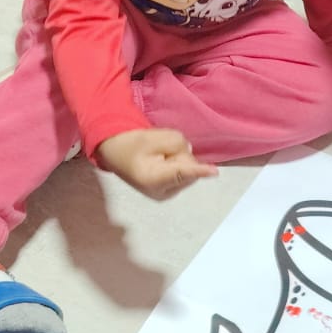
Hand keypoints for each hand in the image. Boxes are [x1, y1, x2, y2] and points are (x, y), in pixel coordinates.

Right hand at [98, 128, 216, 200]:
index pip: (181, 173)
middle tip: (161, 150)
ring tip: (159, 156)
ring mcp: (167, 195)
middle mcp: (162, 192)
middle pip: (189, 170)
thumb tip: (190, 154)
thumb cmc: (132, 144)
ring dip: (180, 161)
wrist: (117, 154)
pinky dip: (179, 166)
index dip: (199, 170)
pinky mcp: (170, 192)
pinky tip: (163, 163)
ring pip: (189, 172)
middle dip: (182, 157)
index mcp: (153, 179)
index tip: (214, 172)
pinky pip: (185, 175)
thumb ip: (176, 143)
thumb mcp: (153, 137)